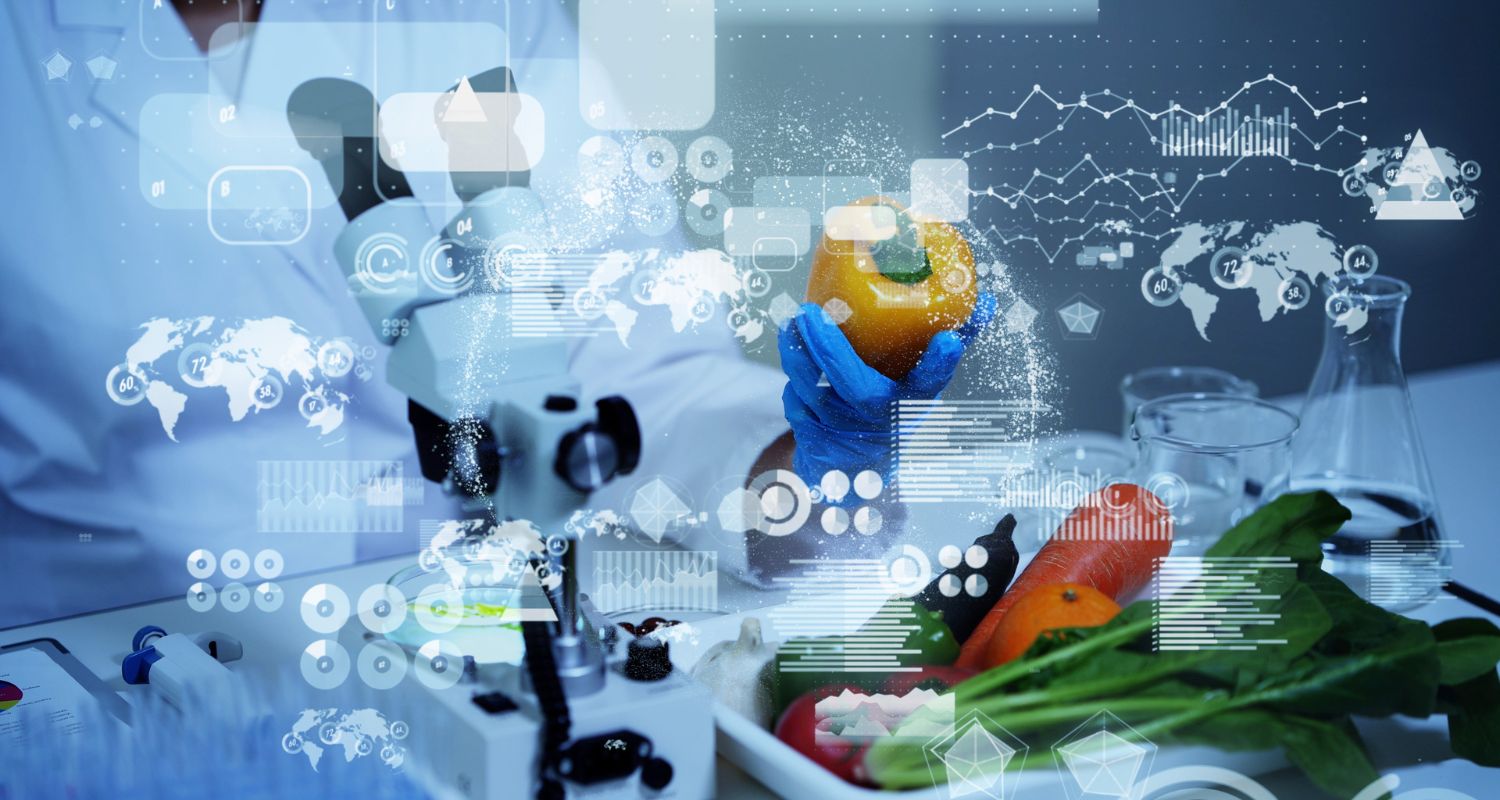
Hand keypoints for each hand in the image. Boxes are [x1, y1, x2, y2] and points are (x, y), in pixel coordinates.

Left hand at [777, 293, 996, 488]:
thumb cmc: (895, 408)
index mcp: (912, 401)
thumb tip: (986, 302)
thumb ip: (951, 343)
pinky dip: (793, 383)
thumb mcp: (923, 382)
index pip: (932, 381)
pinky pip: (797, 404)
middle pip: (852, 383)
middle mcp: (882, 420)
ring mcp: (846, 434)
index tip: (948, 341)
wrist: (860, 466)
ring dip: (796, 356)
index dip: (940, 363)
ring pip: (814, 389)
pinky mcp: (817, 442)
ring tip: (789, 326)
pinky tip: (792, 361)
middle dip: (827, 345)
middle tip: (808, 312)